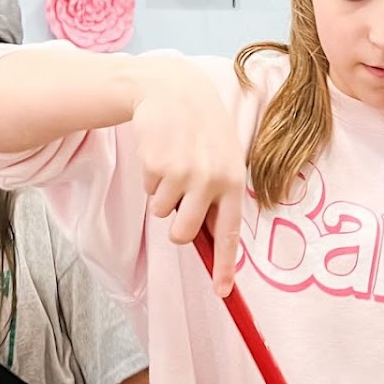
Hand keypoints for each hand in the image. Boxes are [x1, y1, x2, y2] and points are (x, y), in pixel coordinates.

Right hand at [129, 58, 245, 294]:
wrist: (174, 90)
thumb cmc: (202, 130)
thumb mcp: (222, 158)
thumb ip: (219, 196)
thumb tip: (209, 240)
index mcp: (233, 181)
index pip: (230, 233)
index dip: (225, 266)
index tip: (222, 292)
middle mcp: (211, 180)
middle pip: (184, 234)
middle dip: (176, 227)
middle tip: (178, 200)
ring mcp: (183, 174)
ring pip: (163, 213)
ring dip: (163, 195)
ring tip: (173, 163)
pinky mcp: (157, 166)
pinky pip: (149, 191)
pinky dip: (152, 178)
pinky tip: (161, 153)